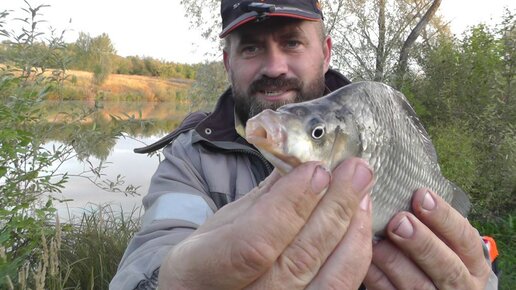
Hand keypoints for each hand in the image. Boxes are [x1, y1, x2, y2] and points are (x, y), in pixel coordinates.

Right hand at [158, 158, 373, 289]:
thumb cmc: (210, 256)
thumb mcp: (221, 222)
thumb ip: (262, 198)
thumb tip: (304, 161)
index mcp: (201, 271)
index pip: (252, 245)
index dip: (289, 206)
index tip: (315, 170)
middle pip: (298, 260)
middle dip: (333, 208)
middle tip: (356, 170)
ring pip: (328, 281)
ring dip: (351, 229)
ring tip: (363, 190)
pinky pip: (339, 289)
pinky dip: (355, 254)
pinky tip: (359, 222)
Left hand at [364, 189, 491, 289]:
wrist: (431, 288)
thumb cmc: (434, 255)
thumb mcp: (444, 241)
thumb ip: (431, 222)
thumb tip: (407, 190)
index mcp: (472, 263)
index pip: (465, 238)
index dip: (444, 217)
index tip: (421, 195)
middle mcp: (460, 284)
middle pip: (446, 267)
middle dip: (422, 242)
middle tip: (398, 222)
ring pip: (417, 285)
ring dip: (394, 261)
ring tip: (376, 241)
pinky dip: (377, 277)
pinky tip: (365, 259)